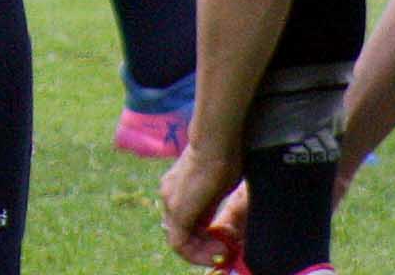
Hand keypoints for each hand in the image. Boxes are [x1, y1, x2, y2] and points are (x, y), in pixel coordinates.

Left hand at [157, 143, 240, 266]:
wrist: (216, 142)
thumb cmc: (225, 156)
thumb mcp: (221, 187)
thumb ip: (215, 206)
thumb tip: (224, 228)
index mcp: (179, 189)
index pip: (185, 222)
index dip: (204, 237)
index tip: (225, 241)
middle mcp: (169, 195)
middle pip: (182, 233)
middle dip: (204, 247)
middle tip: (226, 250)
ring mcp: (170, 202)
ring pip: (180, 240)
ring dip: (202, 251)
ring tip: (224, 250)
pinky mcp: (177, 211)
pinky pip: (180, 244)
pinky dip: (197, 253)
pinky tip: (219, 249)